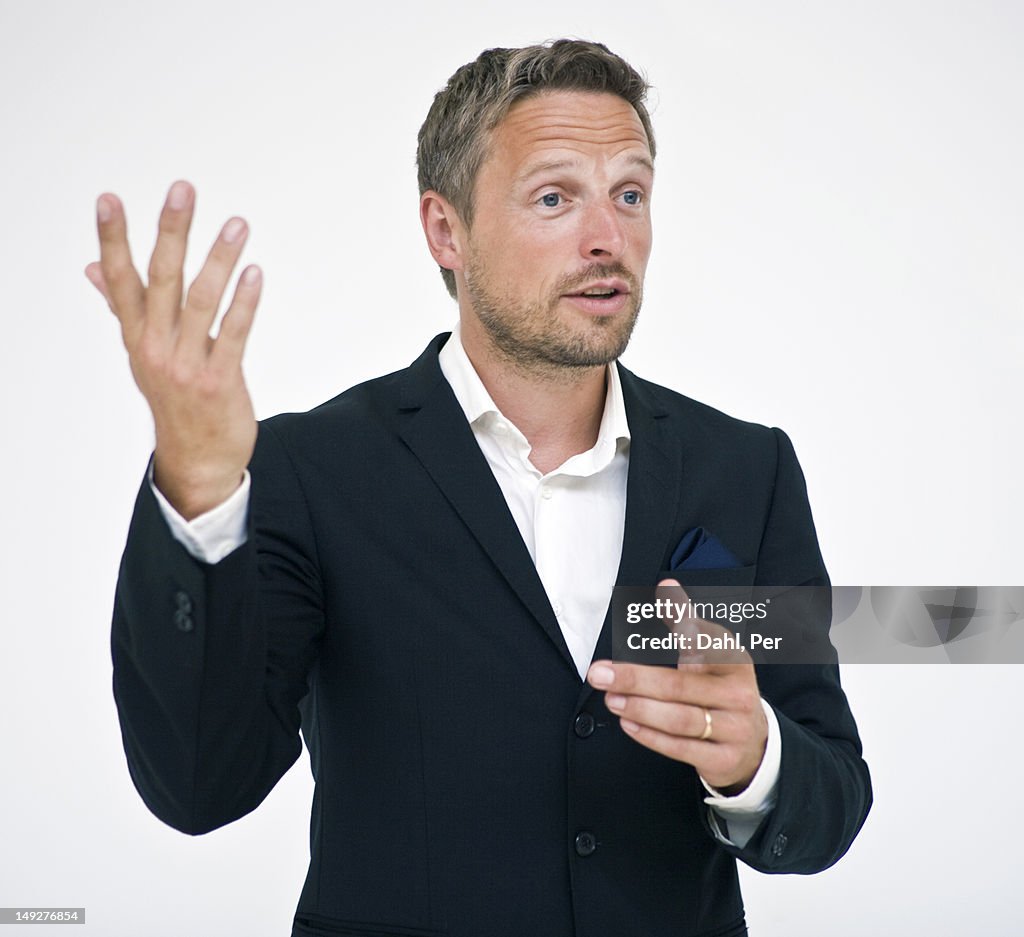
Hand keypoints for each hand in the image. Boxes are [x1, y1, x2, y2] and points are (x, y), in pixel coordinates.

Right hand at [86, 181, 260, 518]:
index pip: (120, 279)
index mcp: (136, 336)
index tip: (108, 199)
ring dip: (219, 259)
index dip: (112, 240)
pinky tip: (254, 273)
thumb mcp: (143, 354)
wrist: (198, 461)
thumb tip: (92, 268)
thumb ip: (123, 308)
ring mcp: (187, 365)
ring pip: (200, 301)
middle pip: (161, 279)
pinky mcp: (219, 380)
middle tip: (183, 190)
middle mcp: (156, 347)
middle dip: (171, 232)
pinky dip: (244, 303)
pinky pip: (233, 335)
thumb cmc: (174, 400)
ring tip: (237, 223)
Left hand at [586, 579, 767, 793]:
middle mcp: (739, 694)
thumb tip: (666, 585)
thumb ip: (687, 621)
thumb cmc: (721, 690)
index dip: (691, 631)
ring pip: (680, 719)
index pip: (710, 644)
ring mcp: (734, 729)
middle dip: (636, 678)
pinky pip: (681, 748)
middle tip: (599, 673)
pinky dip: (650, 736)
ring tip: (611, 698)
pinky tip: (628, 723)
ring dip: (639, 708)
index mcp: (735, 661)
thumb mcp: (714, 655)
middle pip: (681, 686)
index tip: (674, 620)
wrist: (755, 745)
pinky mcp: (724, 759)